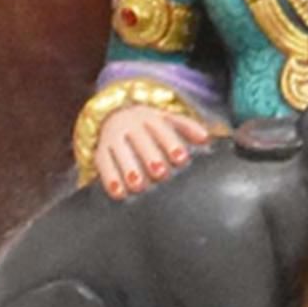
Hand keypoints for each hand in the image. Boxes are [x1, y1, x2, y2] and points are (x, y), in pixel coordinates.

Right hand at [87, 97, 208, 196]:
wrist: (114, 113)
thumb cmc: (150, 124)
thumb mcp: (167, 120)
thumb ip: (187, 127)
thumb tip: (206, 138)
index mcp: (150, 117)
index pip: (161, 129)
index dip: (171, 143)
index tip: (181, 158)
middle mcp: (130, 125)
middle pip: (140, 140)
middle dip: (150, 156)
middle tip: (160, 173)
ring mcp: (113, 137)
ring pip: (119, 152)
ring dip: (128, 169)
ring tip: (137, 186)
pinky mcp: (101, 150)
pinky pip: (103, 163)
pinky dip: (109, 178)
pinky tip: (118, 193)